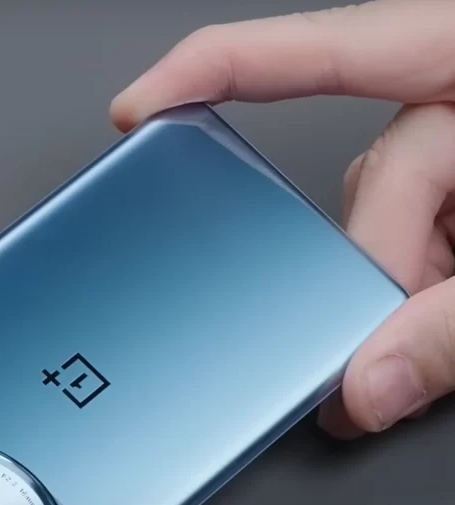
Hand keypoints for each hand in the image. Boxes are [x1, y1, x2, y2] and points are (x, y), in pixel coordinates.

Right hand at [111, 0, 454, 437]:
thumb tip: (365, 389)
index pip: (331, 50)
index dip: (220, 70)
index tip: (144, 105)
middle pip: (374, 183)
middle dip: (386, 272)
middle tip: (407, 348)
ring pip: (390, 225)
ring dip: (410, 290)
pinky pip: (418, 239)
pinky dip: (423, 289)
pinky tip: (446, 314)